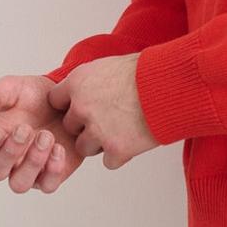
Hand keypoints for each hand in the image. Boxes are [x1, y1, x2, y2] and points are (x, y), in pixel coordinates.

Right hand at [0, 75, 78, 192]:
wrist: (66, 99)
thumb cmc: (33, 96)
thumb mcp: (12, 88)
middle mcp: (5, 160)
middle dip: (10, 152)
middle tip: (26, 128)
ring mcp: (26, 171)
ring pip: (19, 184)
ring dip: (32, 162)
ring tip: (46, 136)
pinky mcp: (49, 176)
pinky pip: (47, 185)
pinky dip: (53, 169)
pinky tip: (59, 148)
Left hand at [44, 53, 158, 169]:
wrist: (171, 85)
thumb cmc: (146, 71)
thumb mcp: (109, 65)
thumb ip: (91, 79)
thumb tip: (85, 87)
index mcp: (77, 83)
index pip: (55, 100)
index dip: (71, 104)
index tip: (85, 105)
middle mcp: (82, 107)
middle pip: (69, 127)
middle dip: (85, 125)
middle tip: (109, 118)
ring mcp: (97, 131)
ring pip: (84, 147)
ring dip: (100, 143)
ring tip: (122, 130)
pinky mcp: (116, 149)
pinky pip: (108, 162)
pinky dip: (120, 155)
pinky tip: (133, 140)